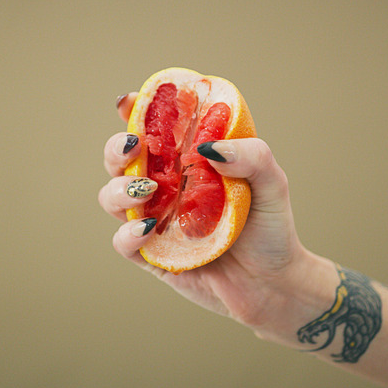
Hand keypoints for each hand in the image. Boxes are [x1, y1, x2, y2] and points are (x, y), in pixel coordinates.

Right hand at [98, 93, 331, 332]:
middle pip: (122, 159)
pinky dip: (128, 233)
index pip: (156, 129)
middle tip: (134, 146)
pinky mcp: (153, 255)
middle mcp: (168, 186)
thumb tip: (210, 148)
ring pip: (114, 196)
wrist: (274, 286)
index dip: (137, 111)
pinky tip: (149, 228)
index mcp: (191, 161)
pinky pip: (124, 242)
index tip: (129, 102)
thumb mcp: (273, 184)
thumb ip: (251, 156)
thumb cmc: (272, 229)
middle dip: (116, 148)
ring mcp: (157, 220)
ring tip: (147, 190)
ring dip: (120, 188)